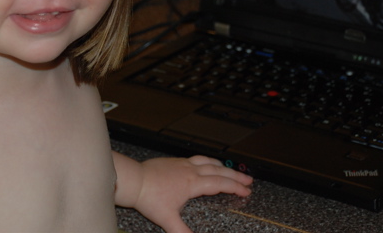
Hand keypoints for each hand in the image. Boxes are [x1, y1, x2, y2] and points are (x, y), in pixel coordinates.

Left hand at [116, 155, 252, 232]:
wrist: (134, 180)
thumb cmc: (149, 197)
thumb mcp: (167, 219)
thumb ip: (181, 232)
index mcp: (192, 183)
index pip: (220, 184)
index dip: (235, 188)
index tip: (246, 191)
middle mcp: (190, 170)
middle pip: (219, 171)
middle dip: (235, 175)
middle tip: (248, 180)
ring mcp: (183, 164)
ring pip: (209, 161)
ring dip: (223, 166)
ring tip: (231, 170)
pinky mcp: (175, 161)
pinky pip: (197, 158)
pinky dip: (208, 161)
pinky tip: (206, 164)